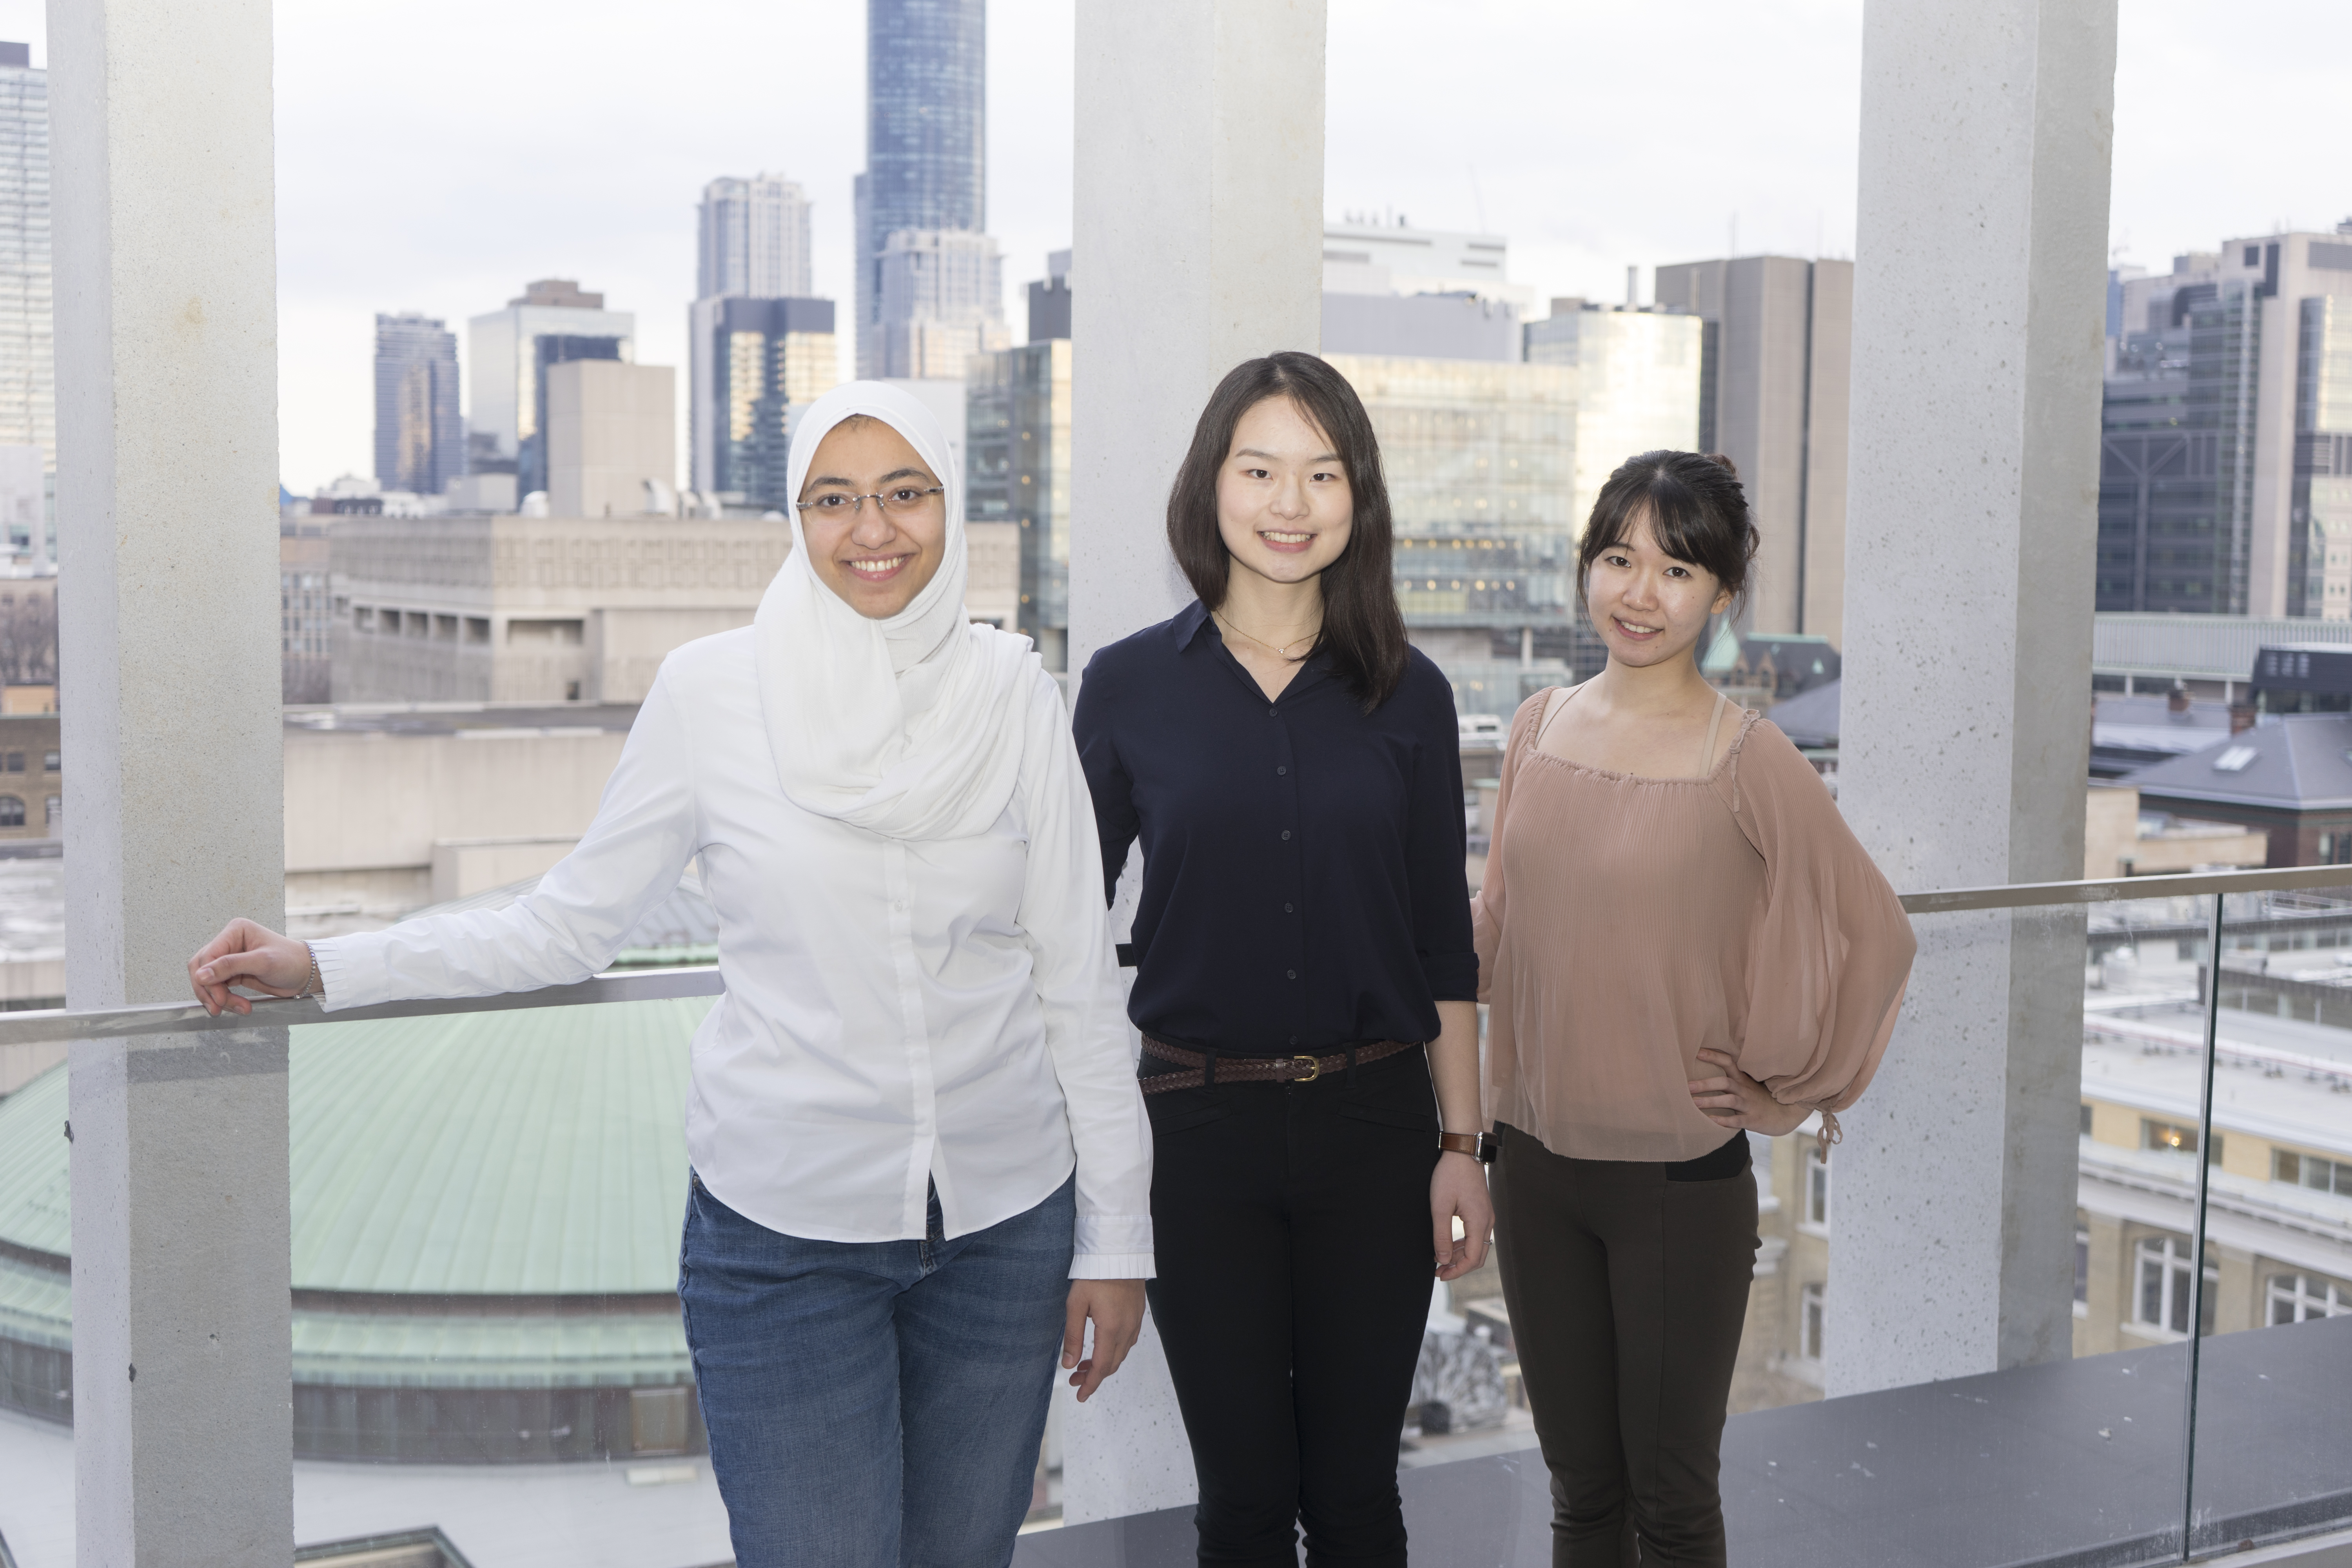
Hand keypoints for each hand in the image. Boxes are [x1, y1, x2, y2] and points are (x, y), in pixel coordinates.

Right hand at [188, 919, 311, 1016]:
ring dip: (219, 998)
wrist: (306, 974)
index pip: (208, 955)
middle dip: (211, 990)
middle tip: (220, 1007)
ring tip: (238, 1008)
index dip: (207, 978)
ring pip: (209, 981)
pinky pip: (219, 987)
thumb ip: (230, 966)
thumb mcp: (262, 962)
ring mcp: (230, 958)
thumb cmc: (291, 961)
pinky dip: (226, 999)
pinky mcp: (233, 973)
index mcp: (235, 931)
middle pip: (202, 969)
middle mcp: (230, 942)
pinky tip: (240, 1006)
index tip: (217, 997)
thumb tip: (201, 975)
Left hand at [1063, 1278, 1144, 1401]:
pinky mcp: (1137, 1315)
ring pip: (1121, 1354)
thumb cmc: (1096, 1274)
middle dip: (1093, 1376)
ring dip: (1104, 1364)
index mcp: (1111, 1329)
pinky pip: (1128, 1342)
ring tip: (1084, 1365)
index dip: (1090, 1384)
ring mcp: (1135, 1322)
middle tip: (1075, 1380)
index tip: (1081, 1395)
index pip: (1101, 1367)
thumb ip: (1072, 1336)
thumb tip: (1068, 1364)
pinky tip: (1102, 1347)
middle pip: (1112, 1364)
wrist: (1118, 1252)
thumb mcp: (1076, 1305)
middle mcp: (1127, 1329)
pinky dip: (1114, 1352)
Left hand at [1431, 1150, 1492, 1281]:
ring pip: (1476, 1246)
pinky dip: (1463, 1244)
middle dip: (1458, 1267)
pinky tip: (1448, 1245)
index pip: (1472, 1259)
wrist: (1462, 1151)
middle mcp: (1488, 1221)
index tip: (1440, 1274)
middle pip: (1477, 1256)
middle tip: (1438, 1271)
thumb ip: (1441, 1235)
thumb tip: (1442, 1259)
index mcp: (1479, 1222)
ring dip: (1460, 1256)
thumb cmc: (1450, 1175)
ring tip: (1440, 1259)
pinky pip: (1475, 1235)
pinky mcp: (1481, 1210)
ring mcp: (1486, 1215)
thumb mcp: (1440, 1207)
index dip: (1457, 1271)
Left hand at [1688, 1048, 1807, 1135]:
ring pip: (1729, 1100)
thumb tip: (1704, 1072)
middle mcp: (1745, 1089)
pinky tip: (1711, 1121)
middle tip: (1687, 1086)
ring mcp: (1749, 1104)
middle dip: (1705, 1083)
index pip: (1728, 1062)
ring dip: (1711, 1101)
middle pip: (1725, 1082)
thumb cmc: (1760, 1099)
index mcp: (1742, 1079)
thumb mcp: (1747, 1085)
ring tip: (1693, 1103)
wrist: (1786, 1114)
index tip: (1697, 1052)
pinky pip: (1737, 1120)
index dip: (1714, 1056)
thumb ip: (1730, 1079)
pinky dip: (1724, 1120)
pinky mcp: (1753, 1120)